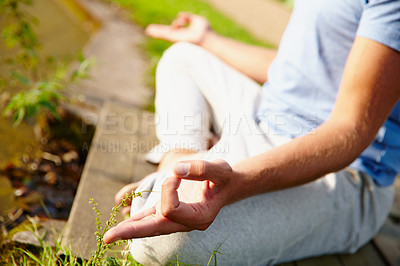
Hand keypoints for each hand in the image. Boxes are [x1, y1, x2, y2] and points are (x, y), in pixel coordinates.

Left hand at [103, 159, 234, 242]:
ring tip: (110, 236)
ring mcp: (178, 220)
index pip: (171, 209)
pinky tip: (124, 226)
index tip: (177, 172)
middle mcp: (187, 223)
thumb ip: (201, 169)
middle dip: (132, 231)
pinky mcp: (171, 214)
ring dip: (130, 229)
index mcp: (200, 217)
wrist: (227, 184)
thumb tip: (176, 170)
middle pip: (155, 229)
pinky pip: (152, 220)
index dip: (168, 188)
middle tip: (107, 237)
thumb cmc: (224, 177)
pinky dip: (138, 222)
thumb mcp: (220, 169)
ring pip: (151, 227)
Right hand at [145, 12, 211, 44]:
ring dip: (156, 31)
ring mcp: (177, 37)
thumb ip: (188, 16)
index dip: (172, 25)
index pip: (175, 28)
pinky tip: (150, 31)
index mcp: (184, 31)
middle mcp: (179, 35)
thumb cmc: (206, 31)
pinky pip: (166, 35)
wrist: (208, 37)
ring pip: (164, 34)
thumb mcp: (196, 20)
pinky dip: (158, 33)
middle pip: (167, 32)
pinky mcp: (176, 38)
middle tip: (149, 30)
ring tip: (148, 30)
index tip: (178, 23)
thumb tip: (179, 14)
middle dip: (159, 31)